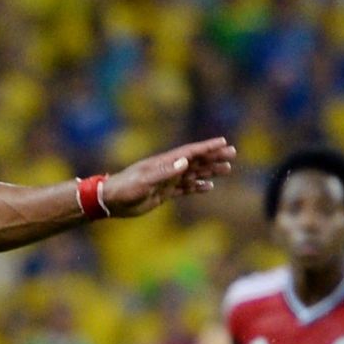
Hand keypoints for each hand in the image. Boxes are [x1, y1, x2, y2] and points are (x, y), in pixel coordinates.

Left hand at [101, 138, 235, 216]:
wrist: (110, 201)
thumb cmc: (125, 189)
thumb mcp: (145, 181)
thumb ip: (165, 172)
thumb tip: (185, 162)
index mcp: (164, 163)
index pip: (190, 152)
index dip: (207, 147)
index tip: (223, 142)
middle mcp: (167, 169)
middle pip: (196, 161)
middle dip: (214, 157)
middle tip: (233, 154)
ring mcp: (166, 181)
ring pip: (193, 174)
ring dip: (209, 172)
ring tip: (227, 170)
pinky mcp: (163, 193)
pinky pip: (184, 189)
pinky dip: (197, 188)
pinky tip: (208, 187)